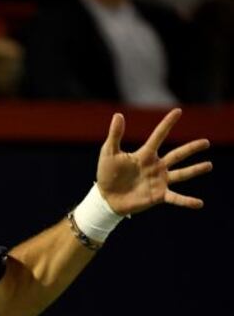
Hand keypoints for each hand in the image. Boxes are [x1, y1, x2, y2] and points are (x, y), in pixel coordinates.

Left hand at [96, 108, 212, 215]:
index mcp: (145, 154)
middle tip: (206, 142)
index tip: (178, 111)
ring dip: (195, 170)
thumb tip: (118, 115)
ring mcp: (159, 181)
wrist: (105, 198)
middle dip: (192, 148)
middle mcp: (156, 166)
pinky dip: (187, 201)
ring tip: (209, 165)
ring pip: (181, 174)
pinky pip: (175, 198)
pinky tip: (199, 203)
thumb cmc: (107, 174)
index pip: (158, 136)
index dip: (167, 123)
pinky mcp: (158, 195)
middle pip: (177, 155)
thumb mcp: (109, 153)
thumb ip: (115, 135)